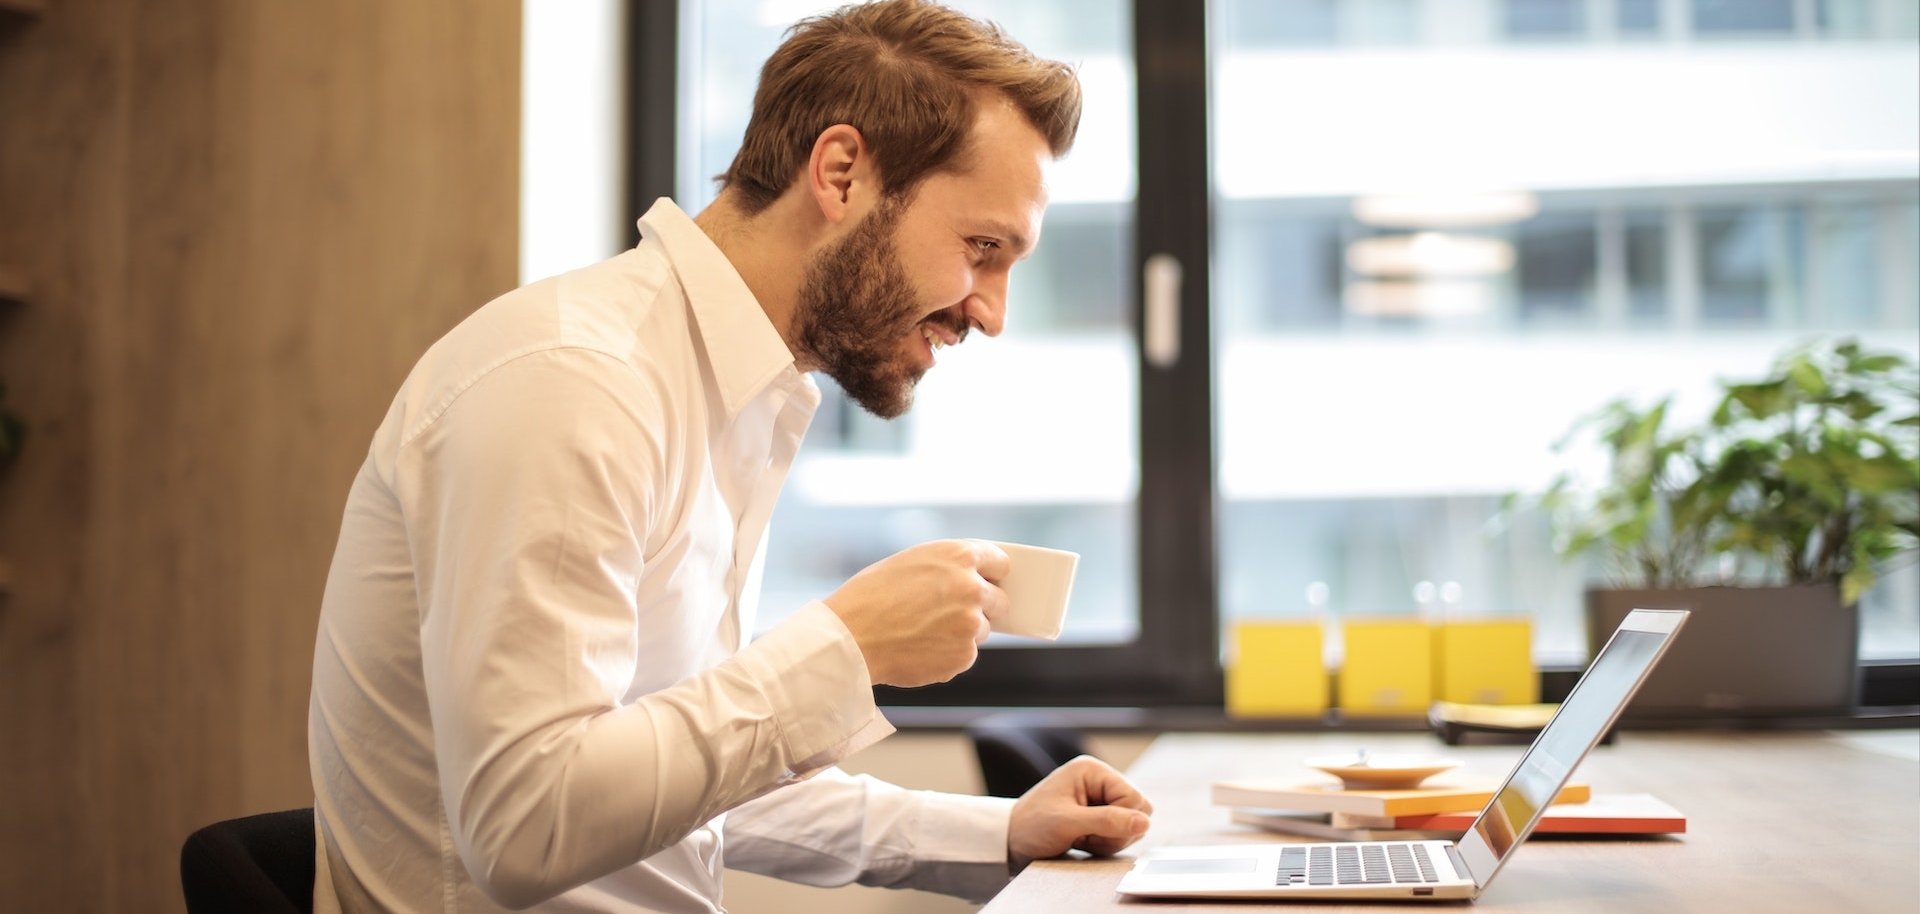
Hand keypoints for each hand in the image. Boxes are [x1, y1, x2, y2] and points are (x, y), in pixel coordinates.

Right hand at [823, 539, 1009, 686]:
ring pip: (981, 630)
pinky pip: (965, 655)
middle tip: (953, 613)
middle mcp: (972, 587)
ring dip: (961, 633)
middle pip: (999, 600)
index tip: (989, 581)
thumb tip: (973, 578)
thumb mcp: (911, 562)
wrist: (851, 638)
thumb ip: (948, 568)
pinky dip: (947, 655)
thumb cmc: (870, 597)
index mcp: (959, 556)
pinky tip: (919, 648)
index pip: (1000, 562)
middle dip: (982, 607)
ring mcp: (971, 624)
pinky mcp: (964, 655)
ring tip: (922, 631)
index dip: (992, 574)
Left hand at [1007, 756, 1152, 868]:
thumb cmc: (1031, 826)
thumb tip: (1144, 823)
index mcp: (1093, 771)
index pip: (1134, 798)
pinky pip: (1121, 833)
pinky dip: (1105, 844)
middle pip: (1138, 810)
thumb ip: (1107, 821)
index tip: (1091, 831)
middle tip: (1086, 837)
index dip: (1121, 821)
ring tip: (1081, 840)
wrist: (1009, 842)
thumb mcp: (1067, 823)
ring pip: (1132, 825)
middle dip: (1117, 831)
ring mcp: (1100, 799)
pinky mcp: (1099, 816)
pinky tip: (1083, 843)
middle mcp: (1100, 781)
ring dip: (1110, 840)